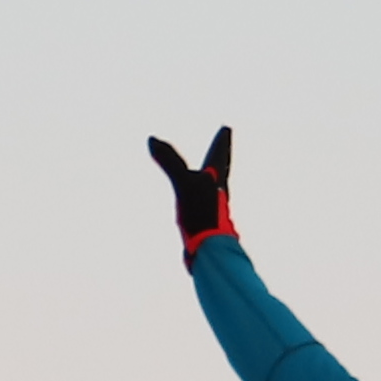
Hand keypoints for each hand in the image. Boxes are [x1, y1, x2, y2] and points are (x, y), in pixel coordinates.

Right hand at [145, 126, 234, 251]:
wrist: (209, 251)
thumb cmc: (201, 215)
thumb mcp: (182, 182)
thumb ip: (169, 161)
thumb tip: (153, 140)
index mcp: (215, 180)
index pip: (219, 155)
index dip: (221, 142)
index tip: (227, 129)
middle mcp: (217, 193)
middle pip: (220, 170)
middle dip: (220, 158)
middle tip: (224, 147)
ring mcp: (212, 210)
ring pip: (213, 189)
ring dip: (213, 179)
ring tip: (211, 175)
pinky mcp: (205, 225)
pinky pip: (204, 206)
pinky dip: (202, 200)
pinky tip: (199, 208)